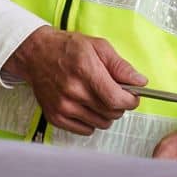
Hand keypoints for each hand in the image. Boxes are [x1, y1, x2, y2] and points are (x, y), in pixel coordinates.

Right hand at [3, 27, 141, 134]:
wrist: (36, 54)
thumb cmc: (67, 48)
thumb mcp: (98, 46)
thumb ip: (120, 65)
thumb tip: (140, 81)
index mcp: (85, 70)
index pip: (116, 99)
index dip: (130, 101)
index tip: (133, 97)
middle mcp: (73, 91)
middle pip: (111, 113)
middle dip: (120, 105)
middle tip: (115, 93)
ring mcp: (63, 106)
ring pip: (101, 123)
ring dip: (106, 114)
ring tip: (99, 98)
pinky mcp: (56, 117)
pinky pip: (86, 130)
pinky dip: (92, 121)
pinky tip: (87, 106)